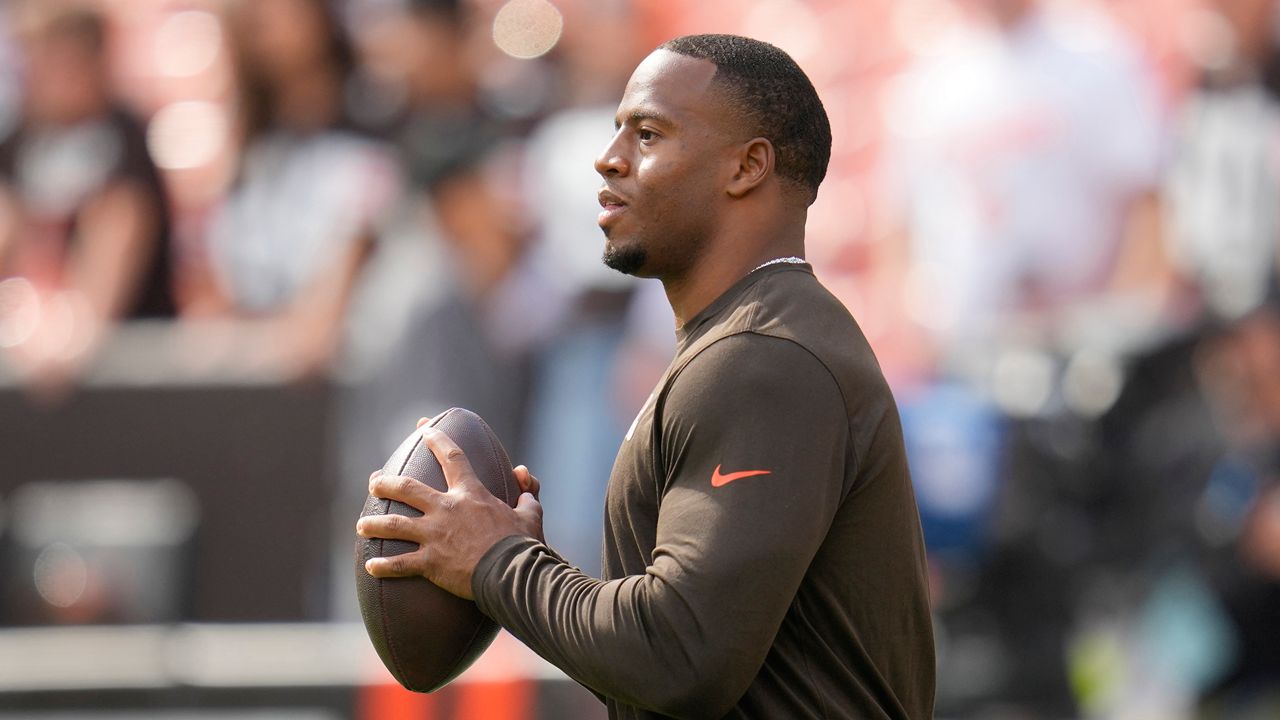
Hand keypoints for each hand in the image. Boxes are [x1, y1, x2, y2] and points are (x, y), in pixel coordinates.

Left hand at [356, 424, 543, 598]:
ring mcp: (434, 536)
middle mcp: (446, 509)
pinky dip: (383, 566)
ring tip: (362, 525)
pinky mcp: (430, 562)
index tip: (424, 429)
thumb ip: (526, 493)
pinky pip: (400, 563)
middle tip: (374, 483)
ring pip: (394, 525)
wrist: (512, 573)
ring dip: (374, 524)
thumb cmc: (522, 544)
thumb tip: (524, 476)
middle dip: (386, 484)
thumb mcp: (530, 514)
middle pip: (407, 488)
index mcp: (471, 494)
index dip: (437, 440)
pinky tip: (370, 566)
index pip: (452, 458)